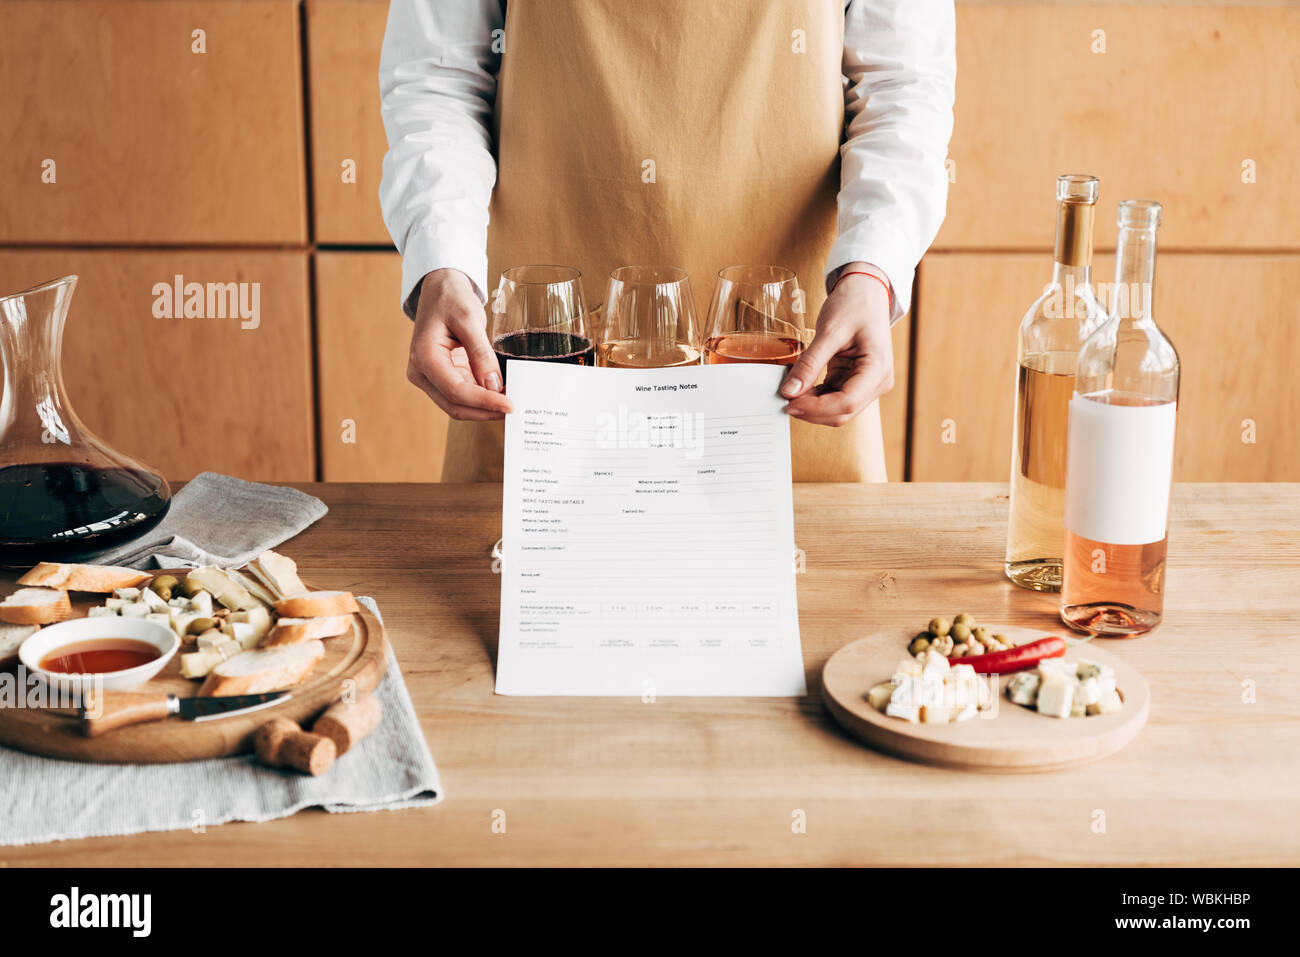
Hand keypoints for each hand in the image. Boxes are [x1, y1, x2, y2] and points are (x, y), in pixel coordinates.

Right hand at [406, 269, 512, 419]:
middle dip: (485, 411)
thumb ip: (481, 353)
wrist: (440, 289)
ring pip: (457, 405)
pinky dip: (481, 399)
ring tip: (509, 402)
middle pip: (454, 405)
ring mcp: (430, 377)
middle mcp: (421, 372)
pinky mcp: (441, 377)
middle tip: (513, 409)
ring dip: (483, 408)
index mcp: (424, 356)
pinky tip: (499, 395)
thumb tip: (494, 386)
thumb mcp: (469, 319)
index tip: (509, 405)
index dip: (484, 402)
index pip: (455, 390)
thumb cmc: (451, 298)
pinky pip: (461, 395)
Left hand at [780, 264, 894, 425]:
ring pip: (837, 409)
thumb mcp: (829, 331)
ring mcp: (868, 384)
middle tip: (785, 399)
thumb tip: (789, 391)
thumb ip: (809, 363)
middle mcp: (878, 382)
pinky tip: (801, 386)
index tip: (790, 403)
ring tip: (791, 389)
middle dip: (812, 410)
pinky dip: (816, 396)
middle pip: (843, 411)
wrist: (865, 291)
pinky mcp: (856, 382)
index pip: (846, 402)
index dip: (816, 408)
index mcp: (878, 369)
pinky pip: (834, 398)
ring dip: (813, 405)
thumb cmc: (855, 304)